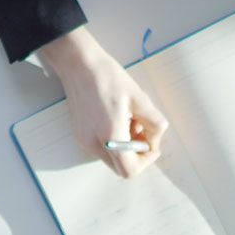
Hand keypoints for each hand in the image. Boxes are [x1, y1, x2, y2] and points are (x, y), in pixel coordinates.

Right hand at [37, 26, 169, 177]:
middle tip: (142, 131)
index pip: (130, 170)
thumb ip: (154, 123)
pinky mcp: (80, 135)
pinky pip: (102, 149)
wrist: (79, 64)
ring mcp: (84, 141)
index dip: (146, 161)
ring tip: (129, 120)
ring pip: (112, 159)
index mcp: (110, 135)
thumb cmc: (106, 77)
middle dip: (136, 155)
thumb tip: (155, 139)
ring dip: (126, 148)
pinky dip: (114, 142)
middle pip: (121, 168)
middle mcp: (93, 143)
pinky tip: (117, 119)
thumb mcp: (139, 98)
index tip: (152, 145)